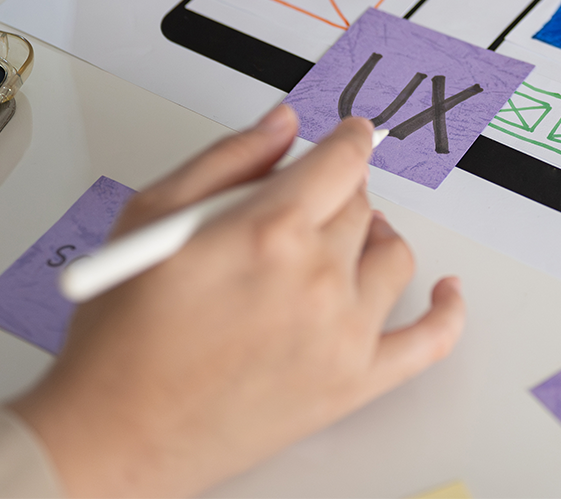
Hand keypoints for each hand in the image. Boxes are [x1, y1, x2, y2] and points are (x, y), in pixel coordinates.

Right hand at [10, 106, 465, 495]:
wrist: (114, 433)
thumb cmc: (121, 338)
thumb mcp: (150, 217)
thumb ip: (227, 159)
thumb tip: (281, 126)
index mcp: (270, 229)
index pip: (343, 160)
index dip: (349, 140)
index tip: (353, 136)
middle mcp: (317, 278)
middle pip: (363, 206)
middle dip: (341, 194)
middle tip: (316, 200)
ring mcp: (343, 334)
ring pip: (394, 258)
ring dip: (375, 240)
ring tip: (350, 243)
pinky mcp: (354, 384)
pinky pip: (429, 341)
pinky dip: (446, 311)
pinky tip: (446, 293)